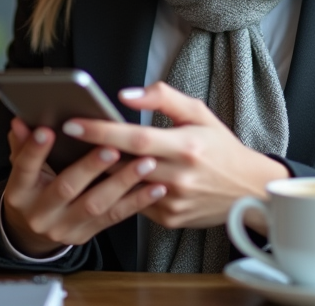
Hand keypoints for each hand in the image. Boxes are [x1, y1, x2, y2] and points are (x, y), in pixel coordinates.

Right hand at [1, 117, 166, 257]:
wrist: (34, 232)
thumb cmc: (33, 188)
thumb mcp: (22, 169)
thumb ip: (23, 145)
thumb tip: (20, 121)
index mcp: (20, 192)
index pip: (25, 169)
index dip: (35, 150)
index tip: (47, 130)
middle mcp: (40, 213)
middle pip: (66, 188)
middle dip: (90, 167)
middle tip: (112, 147)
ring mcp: (64, 227)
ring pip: (95, 204)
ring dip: (122, 182)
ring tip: (145, 163)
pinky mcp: (85, 234)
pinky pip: (114, 217)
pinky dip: (137, 202)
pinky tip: (155, 187)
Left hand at [61, 82, 289, 233]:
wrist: (249, 190)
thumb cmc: (221, 147)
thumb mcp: (199, 113)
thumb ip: (162, 97)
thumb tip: (125, 95)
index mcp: (186, 146)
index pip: (136, 138)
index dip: (102, 131)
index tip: (73, 124)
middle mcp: (179, 176)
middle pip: (124, 164)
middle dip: (92, 153)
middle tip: (65, 140)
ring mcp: (173, 202)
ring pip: (126, 187)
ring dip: (102, 174)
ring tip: (83, 157)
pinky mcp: (170, 219)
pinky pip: (136, 203)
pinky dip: (123, 190)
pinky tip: (112, 178)